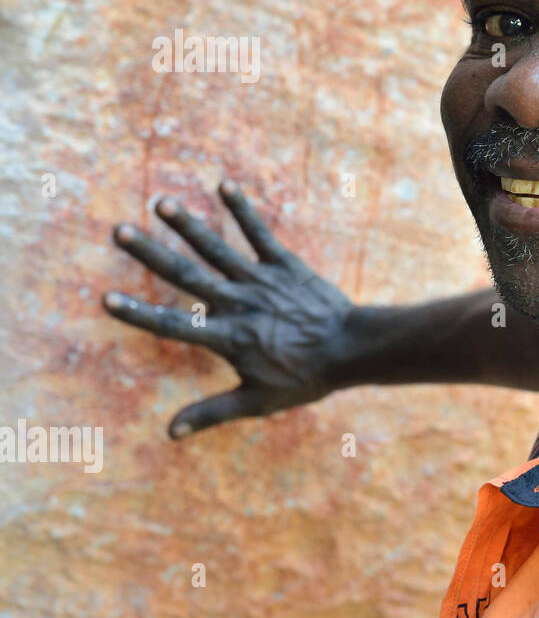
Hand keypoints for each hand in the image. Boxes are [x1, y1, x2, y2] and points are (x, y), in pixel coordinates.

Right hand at [104, 179, 354, 438]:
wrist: (352, 349)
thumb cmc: (306, 377)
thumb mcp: (258, 401)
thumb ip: (212, 413)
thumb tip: (170, 433)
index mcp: (227, 336)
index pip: (173, 325)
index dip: (138, 313)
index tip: (106, 298)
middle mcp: (238, 303)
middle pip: (186, 276)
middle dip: (150, 254)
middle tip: (119, 231)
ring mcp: (261, 281)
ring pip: (218, 249)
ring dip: (189, 225)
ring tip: (162, 203)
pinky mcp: (285, 265)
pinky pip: (260, 233)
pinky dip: (243, 210)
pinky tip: (225, 185)